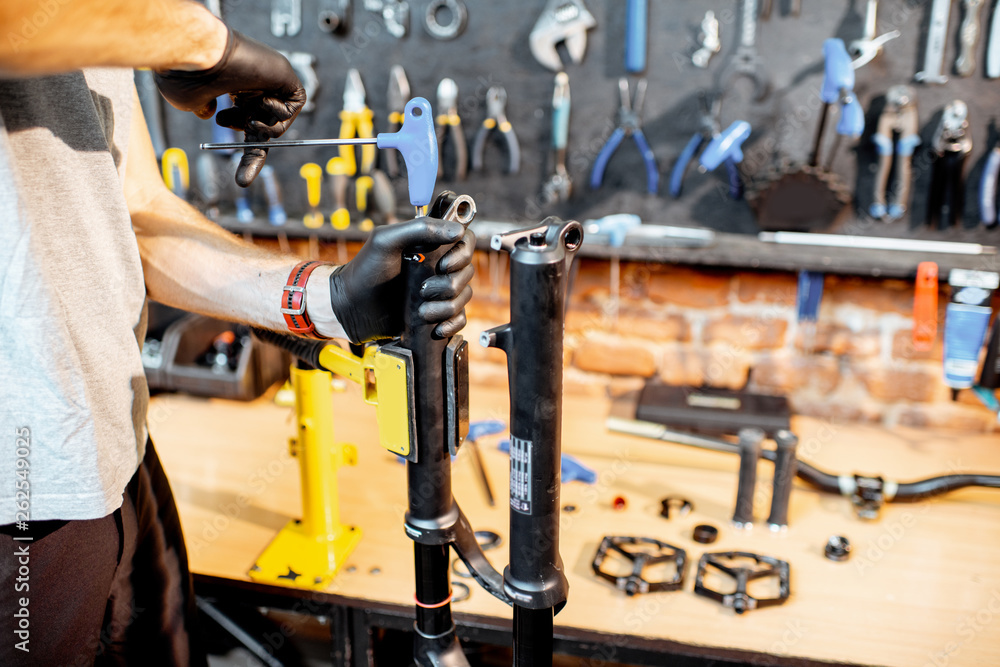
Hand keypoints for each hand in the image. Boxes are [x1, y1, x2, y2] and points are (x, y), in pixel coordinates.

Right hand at [154, 29, 304, 186]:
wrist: (201, 50)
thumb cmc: (190, 73)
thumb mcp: (188, 100)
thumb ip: (201, 109)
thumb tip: (211, 114)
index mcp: (229, 88)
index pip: (243, 122)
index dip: (245, 153)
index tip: (242, 182)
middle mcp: (251, 85)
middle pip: (264, 128)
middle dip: (255, 153)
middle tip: (242, 181)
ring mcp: (269, 80)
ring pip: (277, 122)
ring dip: (261, 129)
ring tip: (247, 117)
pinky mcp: (286, 77)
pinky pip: (291, 109)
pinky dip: (276, 115)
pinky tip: (261, 98)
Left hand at [329, 219, 474, 343]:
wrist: (350, 308)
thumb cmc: (364, 271)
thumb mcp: (386, 241)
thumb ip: (419, 229)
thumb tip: (456, 230)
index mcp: (430, 245)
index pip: (464, 241)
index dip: (462, 253)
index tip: (444, 264)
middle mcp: (437, 266)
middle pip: (467, 272)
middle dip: (449, 284)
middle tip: (423, 289)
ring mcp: (438, 291)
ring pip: (463, 296)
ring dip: (446, 306)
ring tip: (422, 310)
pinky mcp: (436, 313)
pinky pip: (459, 318)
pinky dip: (451, 322)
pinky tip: (435, 325)